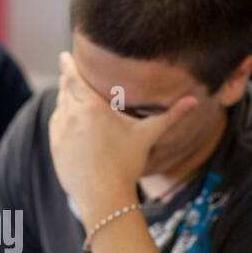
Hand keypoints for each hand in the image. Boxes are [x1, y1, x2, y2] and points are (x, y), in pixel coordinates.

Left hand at [49, 51, 196, 224]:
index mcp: (93, 108)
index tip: (64, 55)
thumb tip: (196, 100)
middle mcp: (73, 116)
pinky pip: (56, 124)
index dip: (68, 64)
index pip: (73, 77)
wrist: (104, 197)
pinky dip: (61, 118)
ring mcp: (61, 132)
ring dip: (65, 99)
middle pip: (65, 89)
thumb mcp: (147, 136)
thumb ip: (171, 115)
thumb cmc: (127, 165)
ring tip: (71, 94)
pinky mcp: (55, 147)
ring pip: (60, 106)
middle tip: (69, 71)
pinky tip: (70, 118)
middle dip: (67, 80)